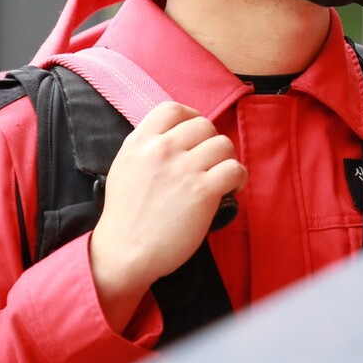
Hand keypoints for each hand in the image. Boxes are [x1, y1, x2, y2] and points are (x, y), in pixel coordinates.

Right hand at [88, 102, 245, 332]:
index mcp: (140, 142)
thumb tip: (173, 139)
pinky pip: (234, 168)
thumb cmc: (125, 218)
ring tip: (221, 177)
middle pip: (204, 125)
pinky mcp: (203, 190)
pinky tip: (231, 189)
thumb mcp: (124, 169)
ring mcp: (184, 168)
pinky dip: (238, 178)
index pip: (172, 109)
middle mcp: (162, 149)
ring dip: (226, 160)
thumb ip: (145, 149)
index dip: (191, 117)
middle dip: (211, 143)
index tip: (196, 135)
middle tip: (209, 163)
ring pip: (223, 144)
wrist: (124, 253)